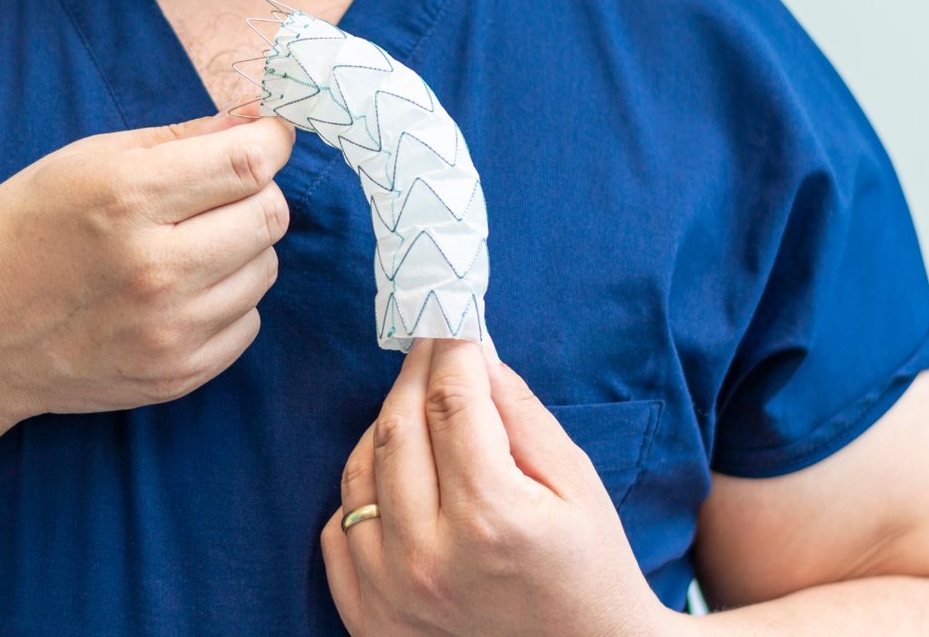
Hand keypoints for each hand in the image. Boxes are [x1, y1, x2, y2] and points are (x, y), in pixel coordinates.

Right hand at [0, 113, 295, 427]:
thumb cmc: (20, 232)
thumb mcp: (83, 161)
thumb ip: (179, 138)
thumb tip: (256, 119)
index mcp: (126, 199)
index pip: (248, 163)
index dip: (270, 142)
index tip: (265, 138)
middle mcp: (155, 268)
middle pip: (269, 216)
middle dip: (255, 194)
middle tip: (216, 194)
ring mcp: (169, 330)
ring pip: (265, 269)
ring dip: (241, 249)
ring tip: (185, 246)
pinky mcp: (177, 375)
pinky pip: (248, 321)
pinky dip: (227, 300)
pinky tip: (179, 292)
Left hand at [320, 339, 676, 635]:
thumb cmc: (589, 566)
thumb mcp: (574, 480)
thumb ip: (517, 410)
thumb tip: (470, 348)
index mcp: (492, 519)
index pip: (452, 402)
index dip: (451, 350)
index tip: (451, 321)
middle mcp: (428, 559)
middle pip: (398, 427)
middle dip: (417, 375)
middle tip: (433, 348)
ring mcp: (391, 594)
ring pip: (359, 470)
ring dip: (386, 426)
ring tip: (421, 410)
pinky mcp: (369, 619)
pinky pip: (339, 526)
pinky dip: (363, 490)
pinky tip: (399, 477)